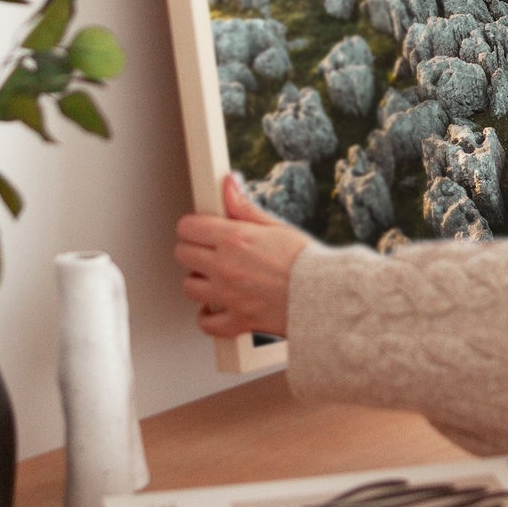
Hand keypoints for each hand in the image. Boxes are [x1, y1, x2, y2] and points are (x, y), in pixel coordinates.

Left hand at [174, 173, 310, 338]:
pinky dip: (208, 316)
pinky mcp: (236, 320)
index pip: (188, 227)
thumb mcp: (275, 226)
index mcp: (234, 239)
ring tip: (215, 277)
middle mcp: (225, 267)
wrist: (325, 295)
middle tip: (208, 251)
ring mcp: (228, 296)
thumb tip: (229, 184)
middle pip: (182, 254)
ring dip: (199, 282)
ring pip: (189, 287)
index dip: (193, 226)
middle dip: (193, 250)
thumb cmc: (306, 261)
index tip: (200, 228)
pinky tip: (217, 307)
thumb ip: (244, 207)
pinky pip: (206, 323)